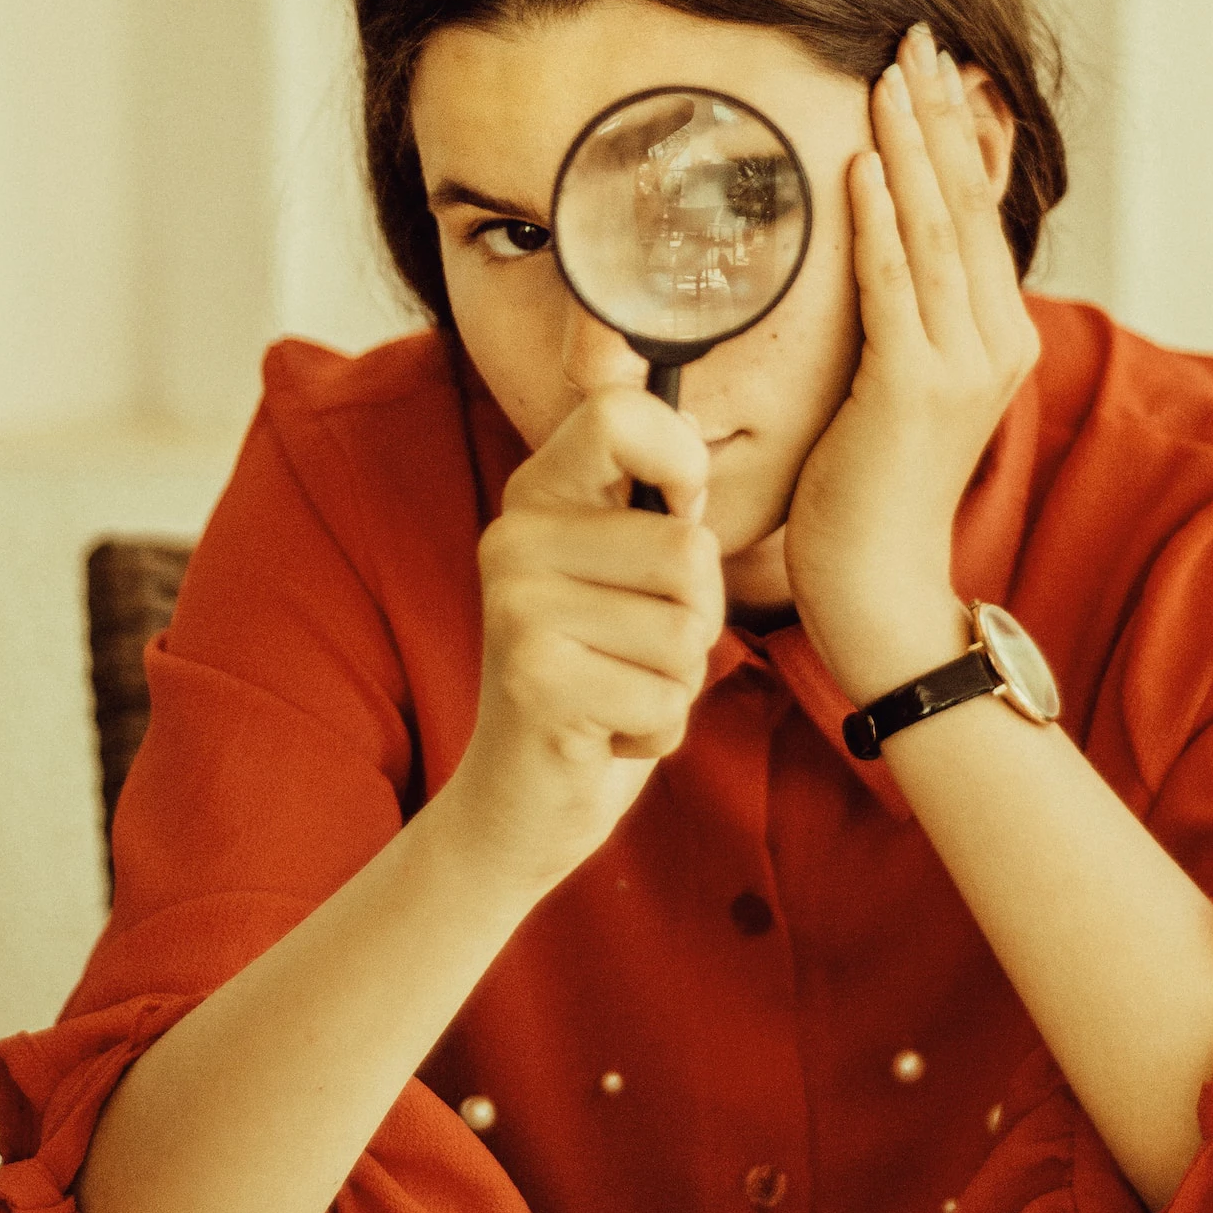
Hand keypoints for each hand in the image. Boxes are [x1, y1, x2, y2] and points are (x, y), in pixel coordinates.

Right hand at [448, 385, 725, 887]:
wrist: (518, 797)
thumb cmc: (599, 676)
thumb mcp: (624, 575)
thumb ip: (654, 502)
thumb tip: (692, 418)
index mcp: (537, 496)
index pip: (620, 414)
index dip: (681, 461)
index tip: (680, 514)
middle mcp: (514, 539)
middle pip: (688, 547)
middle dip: (698, 616)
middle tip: (639, 648)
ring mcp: (517, 608)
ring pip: (688, 628)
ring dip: (678, 679)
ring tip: (620, 688)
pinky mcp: (534, 681)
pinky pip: (669, 696)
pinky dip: (658, 728)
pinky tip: (606, 731)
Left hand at [785, 24, 1040, 703]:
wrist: (880, 584)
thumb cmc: (872, 487)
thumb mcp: (905, 385)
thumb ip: (913, 317)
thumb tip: (890, 246)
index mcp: (1002, 336)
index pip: (979, 214)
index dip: (957, 135)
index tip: (933, 67)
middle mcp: (998, 342)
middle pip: (967, 205)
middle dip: (938, 115)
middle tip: (914, 37)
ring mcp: (963, 366)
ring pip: (935, 231)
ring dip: (908, 146)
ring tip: (888, 76)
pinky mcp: (916, 389)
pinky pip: (896, 285)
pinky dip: (878, 221)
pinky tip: (860, 166)